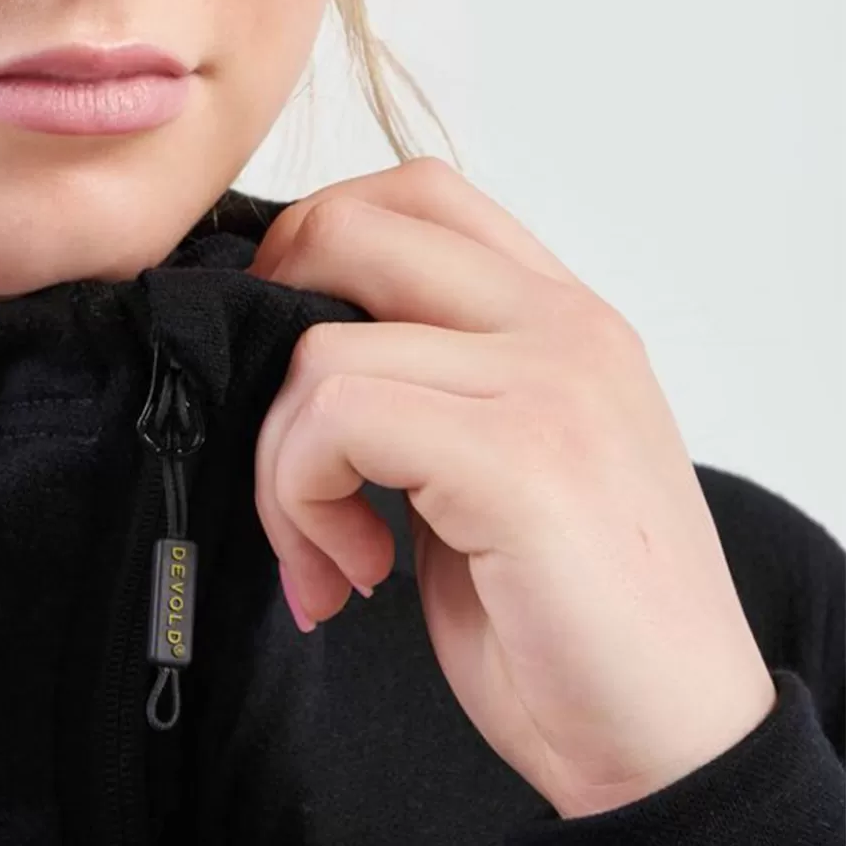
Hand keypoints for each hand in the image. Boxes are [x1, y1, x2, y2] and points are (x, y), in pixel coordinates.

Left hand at [248, 157, 777, 819]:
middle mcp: (565, 327)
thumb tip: (282, 335)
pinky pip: (334, 419)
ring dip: (280, 463)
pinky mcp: (520, 459)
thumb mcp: (501, 457)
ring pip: (317, 348)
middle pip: (352, 228)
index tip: (287, 352)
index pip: (415, 191)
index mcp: (564, 316)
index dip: (315, 244)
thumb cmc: (571, 619)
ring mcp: (550, 383)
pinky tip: (354, 568)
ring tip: (330, 549)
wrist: (673, 749)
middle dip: (267, 321)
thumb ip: (430, 376)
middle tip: (280, 431)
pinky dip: (301, 497)